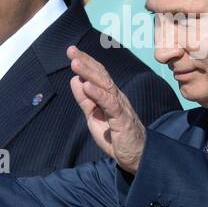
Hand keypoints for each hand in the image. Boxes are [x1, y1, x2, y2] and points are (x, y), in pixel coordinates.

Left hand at [68, 45, 146, 172]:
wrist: (136, 155)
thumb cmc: (116, 135)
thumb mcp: (94, 116)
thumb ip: (85, 99)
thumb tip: (75, 80)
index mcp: (109, 95)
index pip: (97, 74)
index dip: (86, 62)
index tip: (72, 51)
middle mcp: (116, 97)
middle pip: (101, 75)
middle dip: (86, 62)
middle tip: (71, 50)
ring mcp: (120, 107)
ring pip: (105, 85)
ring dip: (89, 73)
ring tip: (75, 63)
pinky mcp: (122, 119)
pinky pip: (110, 104)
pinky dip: (98, 94)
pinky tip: (87, 86)